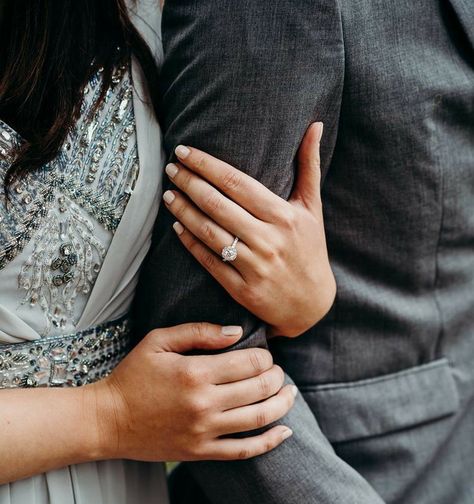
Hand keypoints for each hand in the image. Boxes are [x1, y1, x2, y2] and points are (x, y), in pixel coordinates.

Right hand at [91, 322, 294, 461]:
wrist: (108, 420)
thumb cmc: (132, 377)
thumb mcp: (159, 341)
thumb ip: (200, 332)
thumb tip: (239, 333)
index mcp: (196, 372)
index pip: (251, 363)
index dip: (266, 357)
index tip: (264, 356)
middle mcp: (204, 403)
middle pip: (260, 388)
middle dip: (277, 377)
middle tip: (278, 373)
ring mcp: (205, 431)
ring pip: (260, 419)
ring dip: (282, 405)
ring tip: (289, 394)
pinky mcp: (201, 452)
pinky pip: (245, 450)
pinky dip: (270, 442)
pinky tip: (285, 431)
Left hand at [162, 122, 335, 337]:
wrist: (312, 305)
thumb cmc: (310, 250)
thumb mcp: (313, 209)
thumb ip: (309, 166)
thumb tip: (315, 125)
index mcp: (284, 216)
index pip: (237, 183)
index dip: (207, 165)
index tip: (185, 151)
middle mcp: (269, 240)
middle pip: (218, 205)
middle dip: (189, 183)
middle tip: (171, 169)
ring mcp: (255, 267)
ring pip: (209, 232)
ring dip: (184, 211)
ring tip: (169, 194)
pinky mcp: (242, 289)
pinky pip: (209, 262)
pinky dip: (190, 243)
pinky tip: (176, 227)